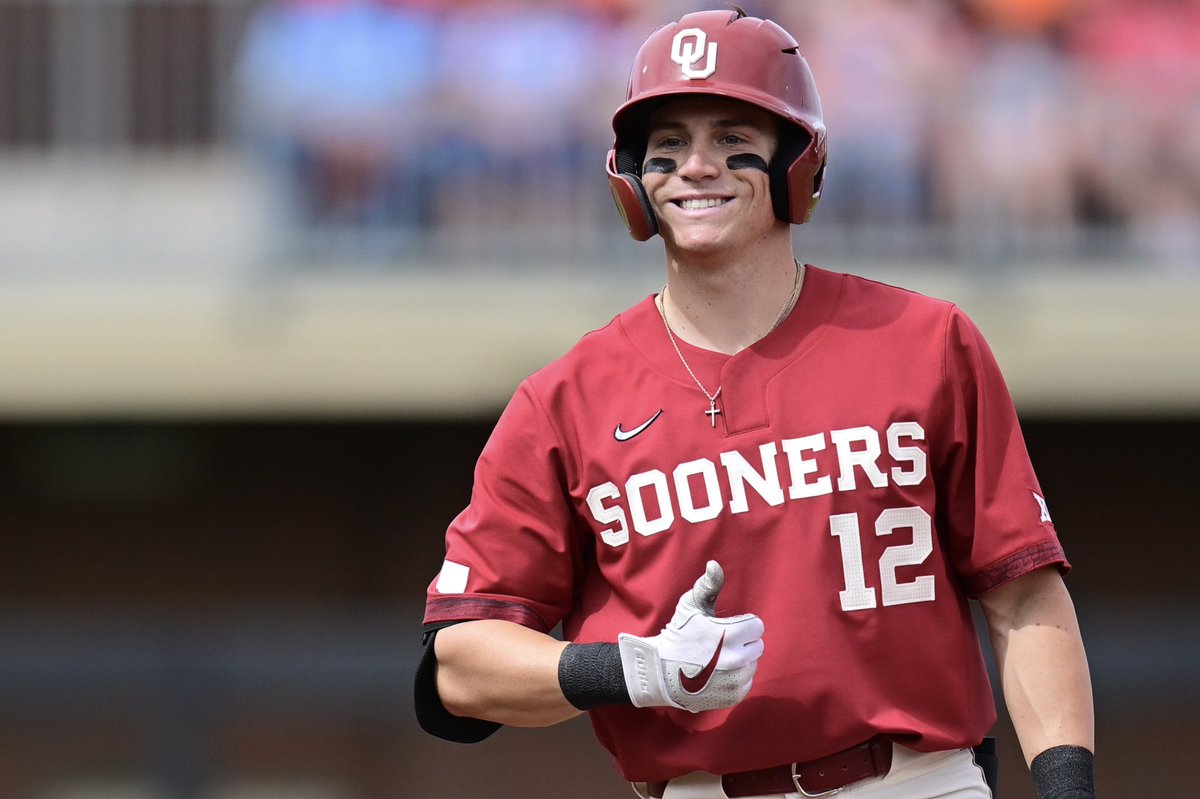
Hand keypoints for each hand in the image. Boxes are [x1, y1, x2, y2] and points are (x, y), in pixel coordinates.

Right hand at [617, 560, 764, 712]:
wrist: (660, 672)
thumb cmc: (677, 635)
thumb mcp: (690, 607)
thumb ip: (707, 586)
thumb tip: (714, 564)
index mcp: (728, 634)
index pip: (757, 626)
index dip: (743, 625)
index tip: (727, 628)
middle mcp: (734, 659)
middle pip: (757, 645)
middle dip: (743, 642)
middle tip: (721, 644)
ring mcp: (734, 680)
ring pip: (753, 664)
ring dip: (741, 660)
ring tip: (718, 659)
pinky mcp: (733, 696)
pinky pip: (747, 682)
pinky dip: (737, 678)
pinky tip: (718, 674)